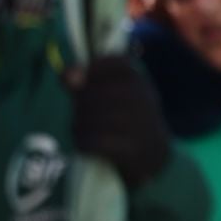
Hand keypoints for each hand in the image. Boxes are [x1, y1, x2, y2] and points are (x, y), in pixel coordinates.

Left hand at [69, 55, 173, 188]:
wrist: (154, 156)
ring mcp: (141, 125)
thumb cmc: (127, 121)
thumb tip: (66, 74)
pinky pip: (99, 142)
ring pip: (98, 119)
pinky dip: (84, 143)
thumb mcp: (117, 98)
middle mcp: (145, 100)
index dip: (94, 68)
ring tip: (79, 130)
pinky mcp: (133, 150)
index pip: (119, 64)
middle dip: (81, 104)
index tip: (74, 79)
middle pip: (101, 94)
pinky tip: (83, 144)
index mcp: (140, 83)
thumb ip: (89, 84)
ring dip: (80, 125)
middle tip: (77, 114)